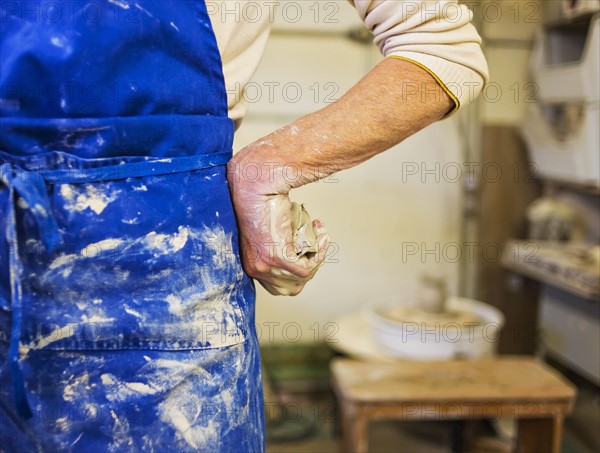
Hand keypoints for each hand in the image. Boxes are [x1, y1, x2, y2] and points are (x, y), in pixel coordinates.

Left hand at [227, 145, 329, 295]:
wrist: (256, 183)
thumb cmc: (264, 199)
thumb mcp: (271, 229)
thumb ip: (279, 244)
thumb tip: (299, 248)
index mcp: (251, 263)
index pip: (277, 286)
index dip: (296, 273)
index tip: (306, 252)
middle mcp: (255, 269)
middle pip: (291, 288)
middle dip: (308, 269)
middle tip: (314, 247)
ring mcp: (265, 265)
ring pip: (302, 279)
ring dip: (317, 257)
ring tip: (318, 234)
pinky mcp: (277, 257)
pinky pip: (307, 268)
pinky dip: (319, 251)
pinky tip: (319, 230)